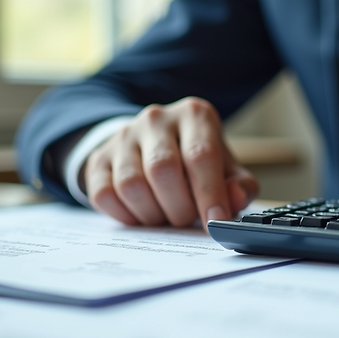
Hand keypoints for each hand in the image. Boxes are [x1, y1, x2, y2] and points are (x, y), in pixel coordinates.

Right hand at [83, 97, 258, 226]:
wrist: (152, 145)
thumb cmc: (196, 160)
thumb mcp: (226, 168)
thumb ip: (239, 186)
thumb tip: (235, 201)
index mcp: (194, 115)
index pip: (200, 155)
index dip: (209, 194)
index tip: (215, 222)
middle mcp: (156, 119)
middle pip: (163, 170)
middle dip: (178, 207)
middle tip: (187, 219)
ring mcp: (124, 136)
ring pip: (132, 185)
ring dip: (152, 214)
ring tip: (165, 215)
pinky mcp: (99, 158)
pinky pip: (104, 196)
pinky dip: (126, 215)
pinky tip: (142, 213)